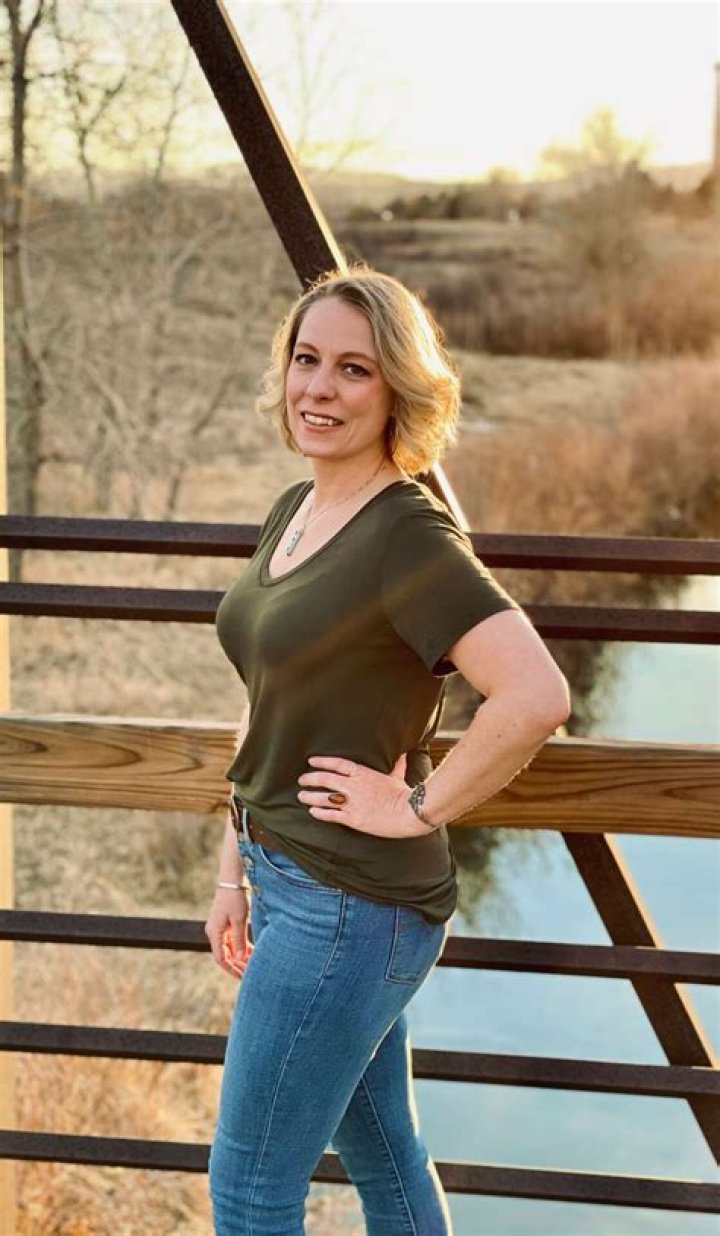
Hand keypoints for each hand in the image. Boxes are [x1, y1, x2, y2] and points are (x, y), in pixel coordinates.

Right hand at [205, 888, 253, 979]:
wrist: (232, 879)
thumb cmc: (235, 898)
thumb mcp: (239, 920)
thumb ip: (239, 940)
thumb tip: (240, 959)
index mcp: (214, 933)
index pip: (221, 958)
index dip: (231, 969)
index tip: (243, 977)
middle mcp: (214, 932)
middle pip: (224, 955)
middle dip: (236, 966)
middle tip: (249, 975)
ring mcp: (220, 928)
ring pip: (229, 948)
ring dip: (240, 957)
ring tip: (252, 965)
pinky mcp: (226, 923)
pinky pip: (232, 940)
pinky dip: (241, 947)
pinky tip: (251, 952)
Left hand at [297, 752, 429, 838]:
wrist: (409, 813)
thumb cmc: (404, 795)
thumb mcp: (398, 777)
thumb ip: (396, 765)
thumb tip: (403, 754)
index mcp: (363, 773)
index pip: (337, 764)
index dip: (322, 762)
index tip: (311, 762)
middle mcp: (354, 786)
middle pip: (325, 779)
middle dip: (310, 779)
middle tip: (301, 780)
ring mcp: (353, 803)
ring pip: (324, 798)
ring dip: (310, 797)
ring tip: (301, 796)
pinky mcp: (354, 819)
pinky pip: (332, 815)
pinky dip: (320, 813)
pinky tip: (312, 812)